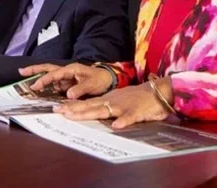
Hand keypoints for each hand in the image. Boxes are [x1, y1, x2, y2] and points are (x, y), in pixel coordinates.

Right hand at [19, 63, 112, 98]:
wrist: (109, 79)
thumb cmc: (101, 79)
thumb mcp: (92, 84)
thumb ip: (80, 89)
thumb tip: (68, 95)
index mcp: (71, 69)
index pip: (54, 74)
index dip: (44, 80)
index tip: (35, 86)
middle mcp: (67, 72)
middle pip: (47, 69)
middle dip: (34, 70)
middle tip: (21, 72)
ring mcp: (67, 77)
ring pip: (50, 77)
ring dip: (39, 79)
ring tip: (26, 82)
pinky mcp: (68, 83)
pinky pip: (55, 85)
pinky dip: (47, 87)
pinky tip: (40, 91)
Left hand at [54, 77, 173, 128]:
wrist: (158, 91)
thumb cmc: (138, 98)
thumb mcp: (119, 100)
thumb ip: (106, 106)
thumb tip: (92, 112)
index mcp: (108, 99)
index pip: (87, 103)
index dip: (72, 106)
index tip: (58, 109)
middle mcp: (112, 102)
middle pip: (90, 106)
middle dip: (73, 109)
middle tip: (58, 111)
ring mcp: (123, 106)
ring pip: (104, 110)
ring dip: (89, 113)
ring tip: (74, 116)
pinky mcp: (137, 112)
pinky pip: (129, 117)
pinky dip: (123, 121)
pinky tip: (116, 126)